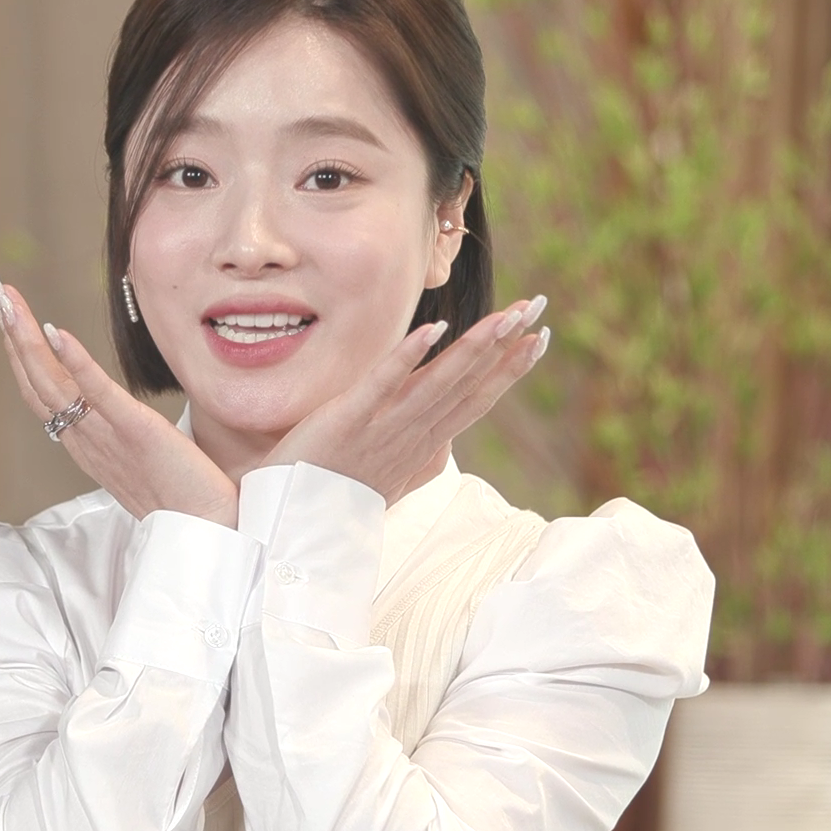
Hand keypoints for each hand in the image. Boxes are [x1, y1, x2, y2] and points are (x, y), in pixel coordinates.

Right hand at [0, 274, 240, 528]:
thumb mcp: (138, 460)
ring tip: (9, 302)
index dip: (20, 354)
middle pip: (36, 381)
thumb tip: (113, 411)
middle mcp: (86, 441)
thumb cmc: (182, 500)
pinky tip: (55, 332)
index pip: (40, 393)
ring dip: (27, 339)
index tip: (8, 315)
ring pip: (53, 384)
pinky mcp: (136, 432)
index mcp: (85, 446)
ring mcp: (107, 438)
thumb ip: (118, 434)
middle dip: (13, 334)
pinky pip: (98, 394)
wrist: (208, 532)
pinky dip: (74, 362)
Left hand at [261, 295, 549, 505]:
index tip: (539, 338)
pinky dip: (407, 357)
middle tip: (537, 307)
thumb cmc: (338, 497)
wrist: (292, 523)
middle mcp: (412, 436)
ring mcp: (382, 430)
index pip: (475, 400)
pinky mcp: (346, 422)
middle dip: (504, 346)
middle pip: (467, 386)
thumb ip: (424, 460)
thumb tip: (449, 441)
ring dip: (473, 348)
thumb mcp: (393, 482)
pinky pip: (381, 385)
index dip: (508, 370)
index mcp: (423, 445)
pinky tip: (433, 328)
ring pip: (438, 384)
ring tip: (505, 315)